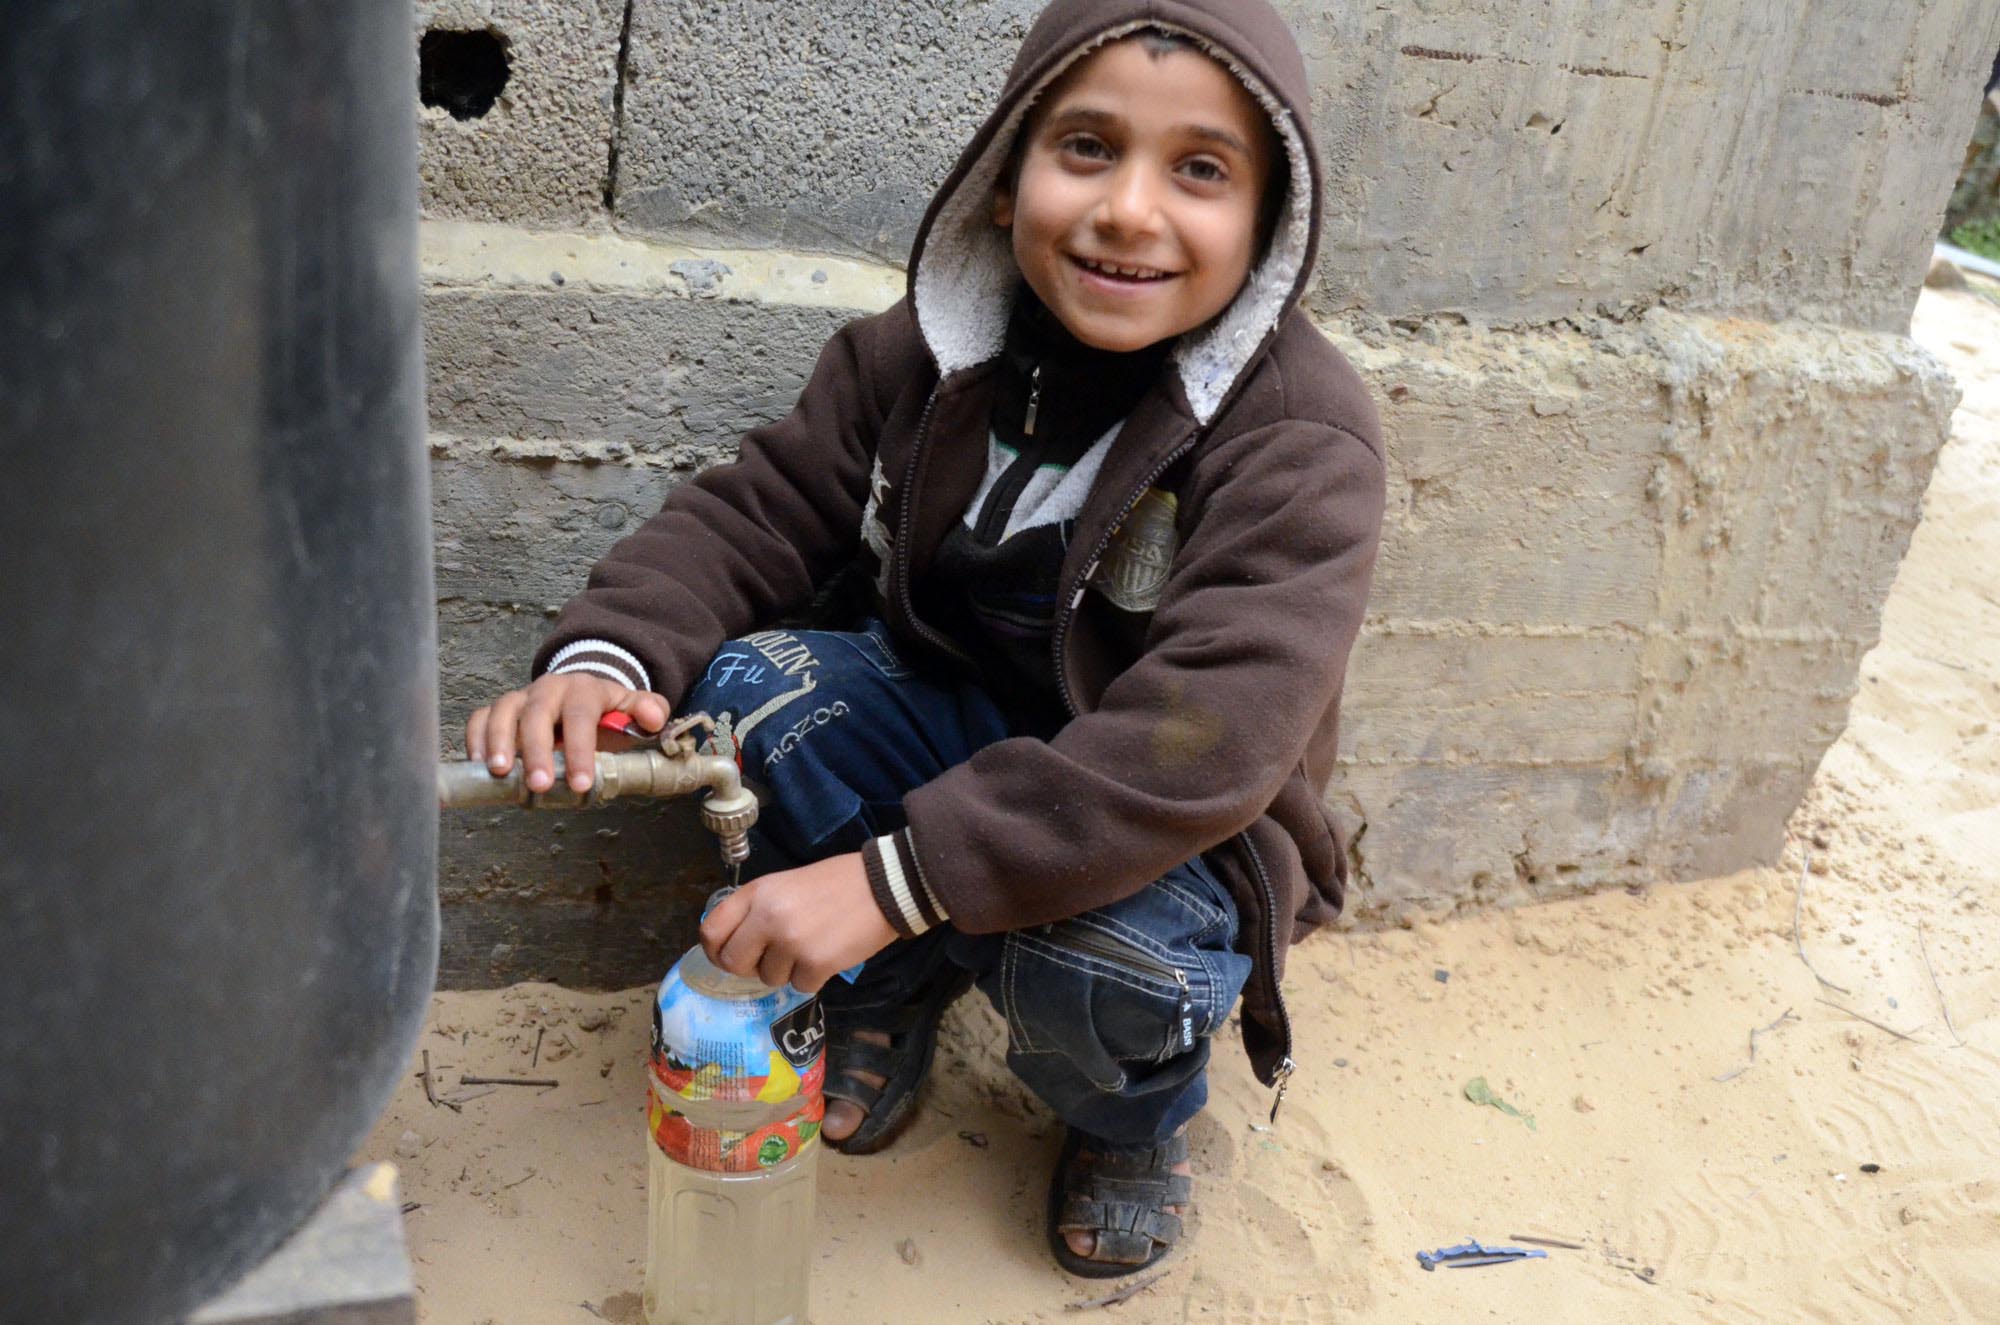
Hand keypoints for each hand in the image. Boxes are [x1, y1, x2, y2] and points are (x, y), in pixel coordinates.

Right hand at [465, 673, 670, 794]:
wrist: (581, 693)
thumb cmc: (606, 712)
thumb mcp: (632, 707)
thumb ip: (648, 711)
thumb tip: (654, 718)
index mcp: (584, 689)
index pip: (580, 716)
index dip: (580, 750)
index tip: (580, 784)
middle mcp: (549, 689)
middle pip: (537, 714)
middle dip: (537, 750)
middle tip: (539, 784)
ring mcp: (522, 698)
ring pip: (503, 711)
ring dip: (499, 741)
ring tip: (501, 772)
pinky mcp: (501, 709)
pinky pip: (481, 717)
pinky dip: (476, 737)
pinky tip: (479, 764)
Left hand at [700, 853, 899, 992]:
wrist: (884, 886)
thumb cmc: (835, 882)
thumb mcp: (785, 884)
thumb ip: (757, 909)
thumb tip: (736, 942)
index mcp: (757, 893)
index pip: (711, 931)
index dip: (716, 950)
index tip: (728, 954)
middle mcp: (767, 918)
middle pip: (734, 963)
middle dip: (750, 966)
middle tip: (772, 957)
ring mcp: (791, 943)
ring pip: (769, 978)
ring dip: (788, 970)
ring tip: (811, 945)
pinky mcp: (815, 964)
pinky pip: (800, 986)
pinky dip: (813, 976)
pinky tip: (828, 953)